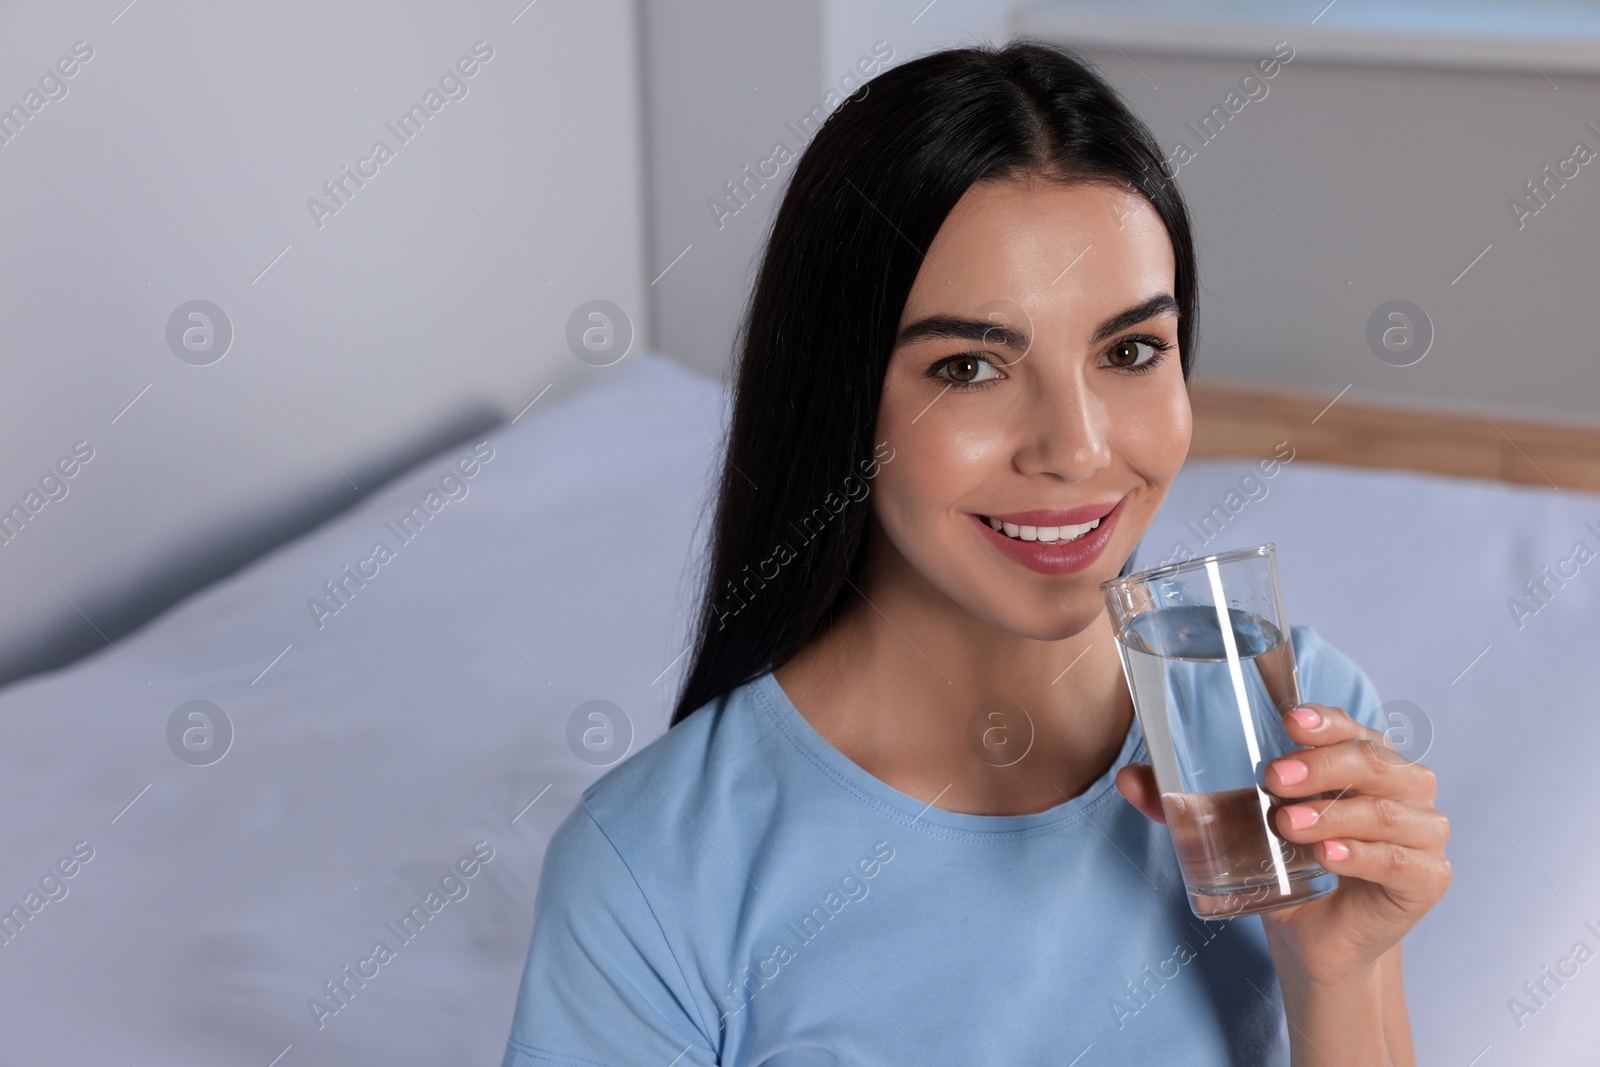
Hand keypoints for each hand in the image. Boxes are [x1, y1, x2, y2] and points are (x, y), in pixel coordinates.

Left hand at [1115, 701, 1451, 986]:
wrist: (1314, 937)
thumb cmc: (1284, 864)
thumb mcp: (1234, 827)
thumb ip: (1182, 803)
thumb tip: (1126, 780)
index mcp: (1361, 757)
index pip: (1348, 726)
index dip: (1323, 720)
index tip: (1286, 722)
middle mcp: (1400, 785)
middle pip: (1372, 760)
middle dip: (1320, 766)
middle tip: (1271, 780)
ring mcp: (1422, 830)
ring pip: (1387, 809)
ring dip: (1335, 814)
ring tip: (1287, 825)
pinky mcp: (1428, 877)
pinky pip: (1401, 859)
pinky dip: (1363, 856)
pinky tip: (1328, 859)